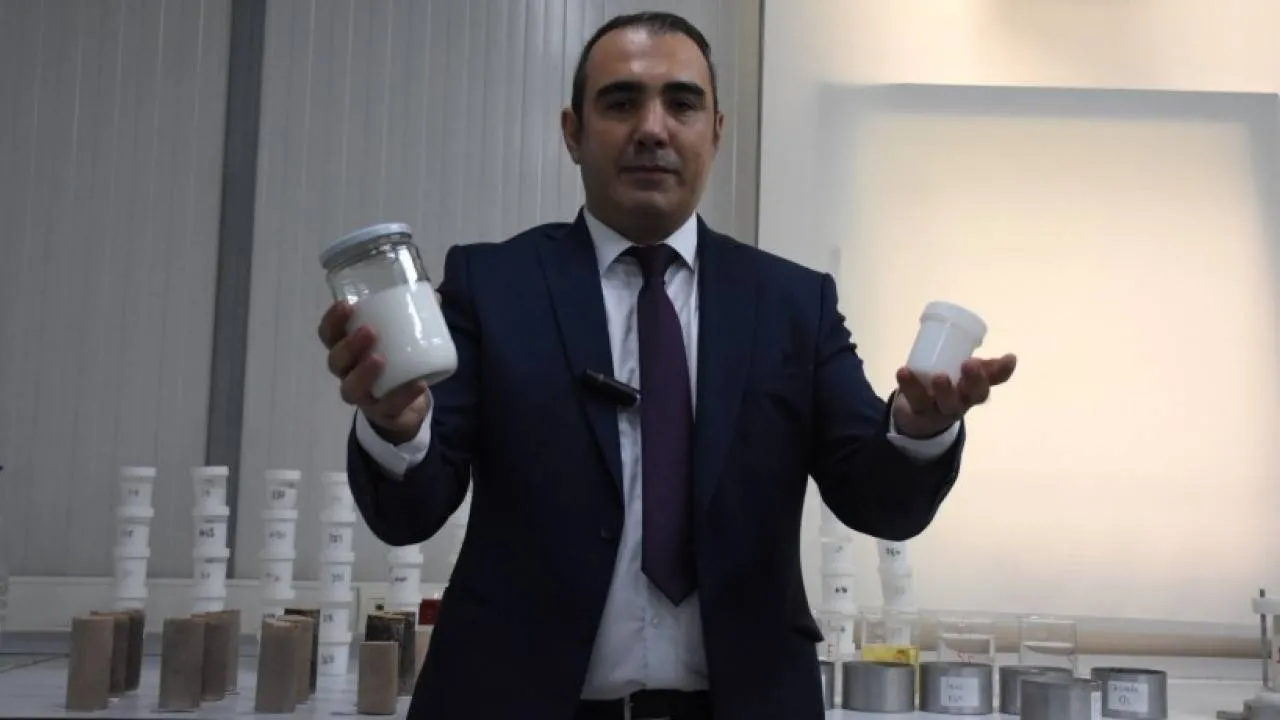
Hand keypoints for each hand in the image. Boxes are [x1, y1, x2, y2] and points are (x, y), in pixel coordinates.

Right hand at [317, 296, 438, 444]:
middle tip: (370, 331)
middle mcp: (347, 373)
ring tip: (380, 359)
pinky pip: (388, 406)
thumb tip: (435, 296)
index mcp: (347, 350)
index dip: (332, 321)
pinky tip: (418, 383)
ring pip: (351, 389)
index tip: (346, 305)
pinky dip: (403, 395)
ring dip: (363, 373)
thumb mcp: (402, 339)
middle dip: (349, 345)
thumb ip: (413, 318)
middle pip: (336, 361)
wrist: (406, 405)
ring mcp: (363, 396)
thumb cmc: (396, 362)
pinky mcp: (382, 413)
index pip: (328, 335)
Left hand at [891, 354, 1016, 438]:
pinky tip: (904, 371)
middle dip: (974, 380)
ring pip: (945, 402)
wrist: (919, 417)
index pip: (992, 381)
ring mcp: (940, 409)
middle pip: (972, 396)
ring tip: (939, 375)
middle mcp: (961, 402)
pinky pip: (915, 399)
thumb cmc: (948, 388)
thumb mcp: (964, 377)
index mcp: (973, 391)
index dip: (1001, 372)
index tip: (1009, 359)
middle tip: (970, 364)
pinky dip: (909, 385)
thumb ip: (982, 366)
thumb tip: (1010, 358)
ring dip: (944, 389)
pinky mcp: (919, 411)